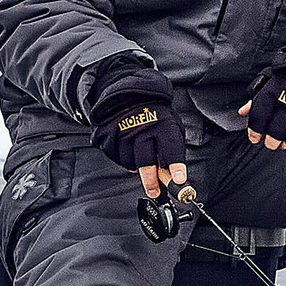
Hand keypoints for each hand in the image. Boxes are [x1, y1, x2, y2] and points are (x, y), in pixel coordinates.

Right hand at [88, 66, 185, 196]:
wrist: (129, 93)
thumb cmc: (155, 115)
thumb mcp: (170, 126)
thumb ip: (172, 150)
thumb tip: (171, 177)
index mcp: (163, 124)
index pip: (171, 148)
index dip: (176, 166)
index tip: (179, 180)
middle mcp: (142, 127)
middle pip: (145, 161)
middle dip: (151, 181)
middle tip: (155, 192)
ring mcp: (122, 130)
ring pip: (129, 162)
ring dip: (136, 167)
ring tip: (141, 157)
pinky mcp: (106, 134)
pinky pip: (115, 157)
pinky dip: (123, 159)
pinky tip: (128, 149)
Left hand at [240, 42, 285, 152]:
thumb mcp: (272, 78)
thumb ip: (257, 96)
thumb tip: (243, 112)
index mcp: (274, 90)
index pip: (259, 118)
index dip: (254, 132)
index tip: (255, 137)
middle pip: (275, 132)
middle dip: (271, 142)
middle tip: (271, 143)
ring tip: (285, 143)